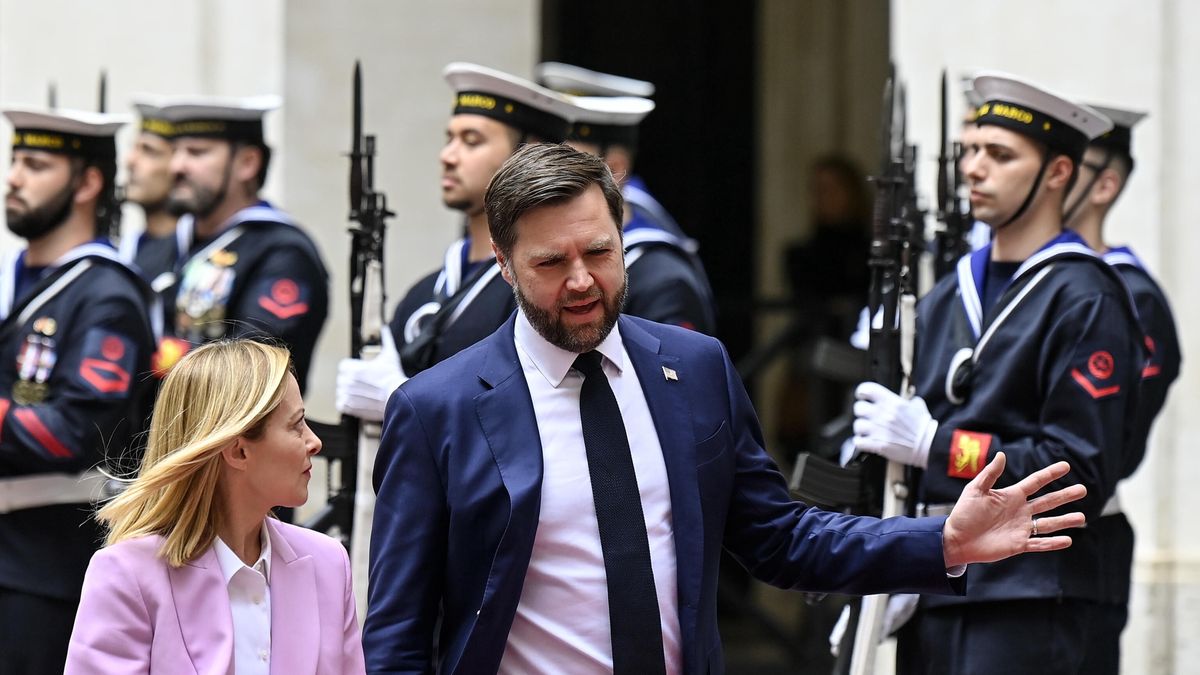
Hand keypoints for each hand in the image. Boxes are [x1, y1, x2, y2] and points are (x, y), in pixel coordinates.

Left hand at [335, 332, 405, 421]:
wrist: (397, 398)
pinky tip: (358, 401)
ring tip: (363, 393)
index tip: (362, 372)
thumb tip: (385, 328)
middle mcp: (347, 381)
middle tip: (365, 383)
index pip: (343, 366)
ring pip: (341, 391)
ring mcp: (347, 394)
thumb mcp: (390, 355)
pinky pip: (340, 404)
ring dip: (349, 392)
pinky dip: (346, 404)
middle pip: (342, 379)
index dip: (353, 368)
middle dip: (351, 380)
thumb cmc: (393, 377)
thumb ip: (386, 339)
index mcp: (352, 368)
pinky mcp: (349, 407)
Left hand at [851, 382, 936, 466]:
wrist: (929, 445)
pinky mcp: (878, 444)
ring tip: (868, 431)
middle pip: (858, 408)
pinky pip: (858, 441)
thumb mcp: (918, 406)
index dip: (862, 392)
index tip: (862, 397)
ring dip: (861, 429)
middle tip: (867, 417)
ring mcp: (878, 429)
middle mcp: (882, 414)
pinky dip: (860, 442)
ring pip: (857, 425)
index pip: (867, 389)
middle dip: (862, 413)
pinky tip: (866, 442)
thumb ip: (907, 400)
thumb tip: (905, 399)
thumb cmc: (924, 427)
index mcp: (891, 402)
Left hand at [941, 452, 1086, 567]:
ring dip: (1064, 520)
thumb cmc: (963, 513)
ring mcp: (1020, 528)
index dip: (1050, 474)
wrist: (956, 539)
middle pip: (1047, 502)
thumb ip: (990, 474)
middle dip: (1065, 495)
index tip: (1066, 466)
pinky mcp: (1018, 544)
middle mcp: (1019, 511)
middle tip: (1083, 490)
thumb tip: (1002, 454)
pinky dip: (1053, 543)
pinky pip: (1039, 543)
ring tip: (1082, 517)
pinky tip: (1068, 540)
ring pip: (1048, 523)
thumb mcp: (975, 490)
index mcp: (1011, 496)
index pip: (1035, 482)